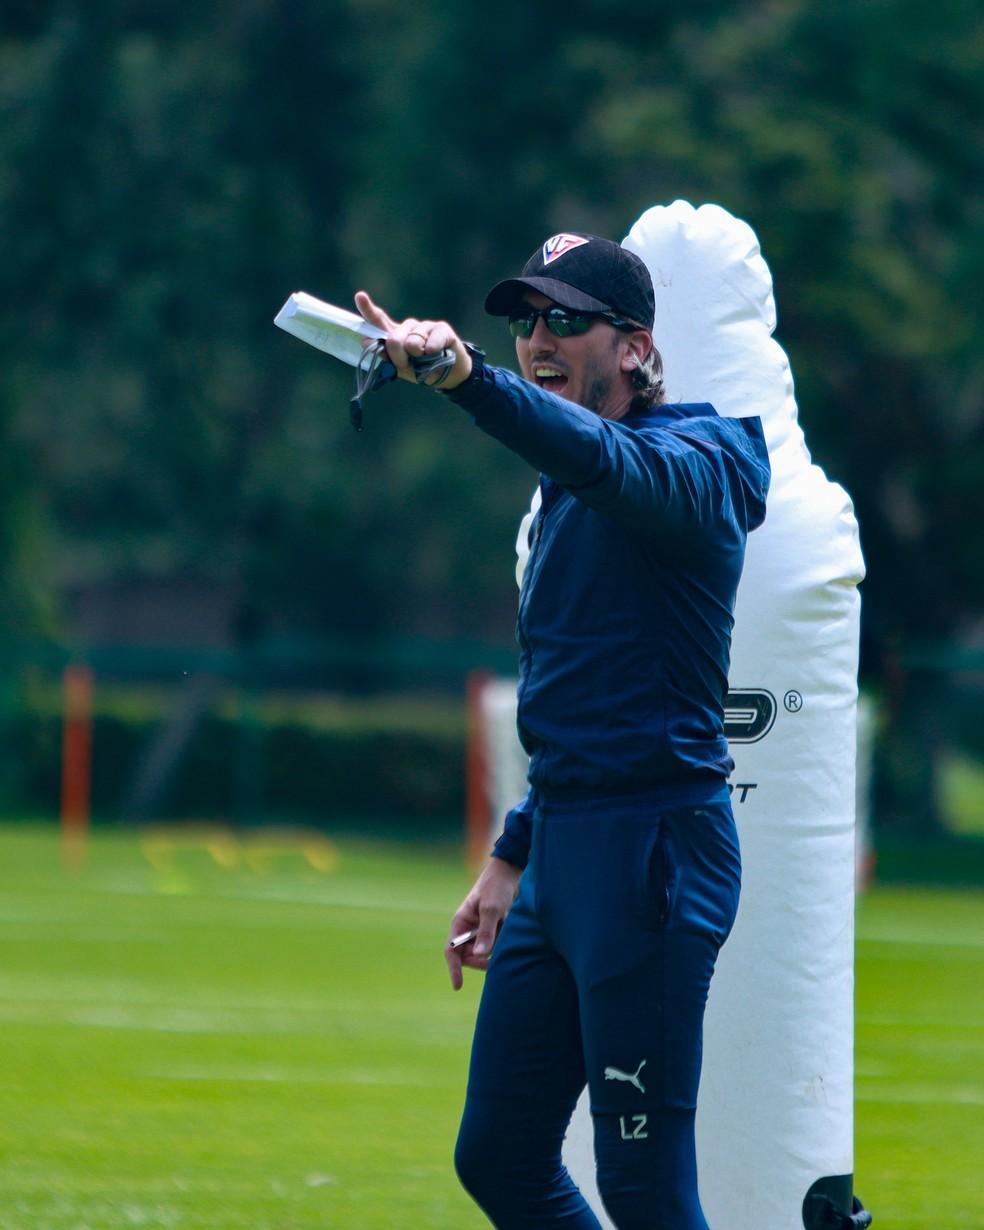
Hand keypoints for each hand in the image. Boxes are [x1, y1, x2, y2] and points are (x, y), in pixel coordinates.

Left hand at [354, 291, 472, 388]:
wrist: (448, 376)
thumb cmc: (421, 370)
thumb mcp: (400, 367)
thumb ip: (385, 355)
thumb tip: (366, 341)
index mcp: (395, 334)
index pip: (379, 320)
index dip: (368, 308)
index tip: (360, 296)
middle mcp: (408, 327)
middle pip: (394, 338)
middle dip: (398, 357)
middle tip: (406, 366)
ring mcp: (425, 326)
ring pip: (412, 341)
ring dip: (418, 358)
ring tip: (427, 362)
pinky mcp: (442, 329)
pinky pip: (431, 342)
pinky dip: (432, 353)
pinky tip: (437, 354)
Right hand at [445, 857, 521, 990]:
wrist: (510, 871)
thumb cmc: (496, 886)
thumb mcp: (491, 908)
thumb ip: (486, 931)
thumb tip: (480, 955)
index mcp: (460, 922)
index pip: (452, 950)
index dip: (453, 969)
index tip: (458, 985)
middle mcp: (468, 928)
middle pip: (468, 956)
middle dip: (480, 960)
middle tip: (495, 959)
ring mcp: (481, 930)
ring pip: (484, 952)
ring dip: (494, 948)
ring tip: (504, 930)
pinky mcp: (494, 930)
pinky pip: (496, 944)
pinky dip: (502, 942)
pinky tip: (508, 927)